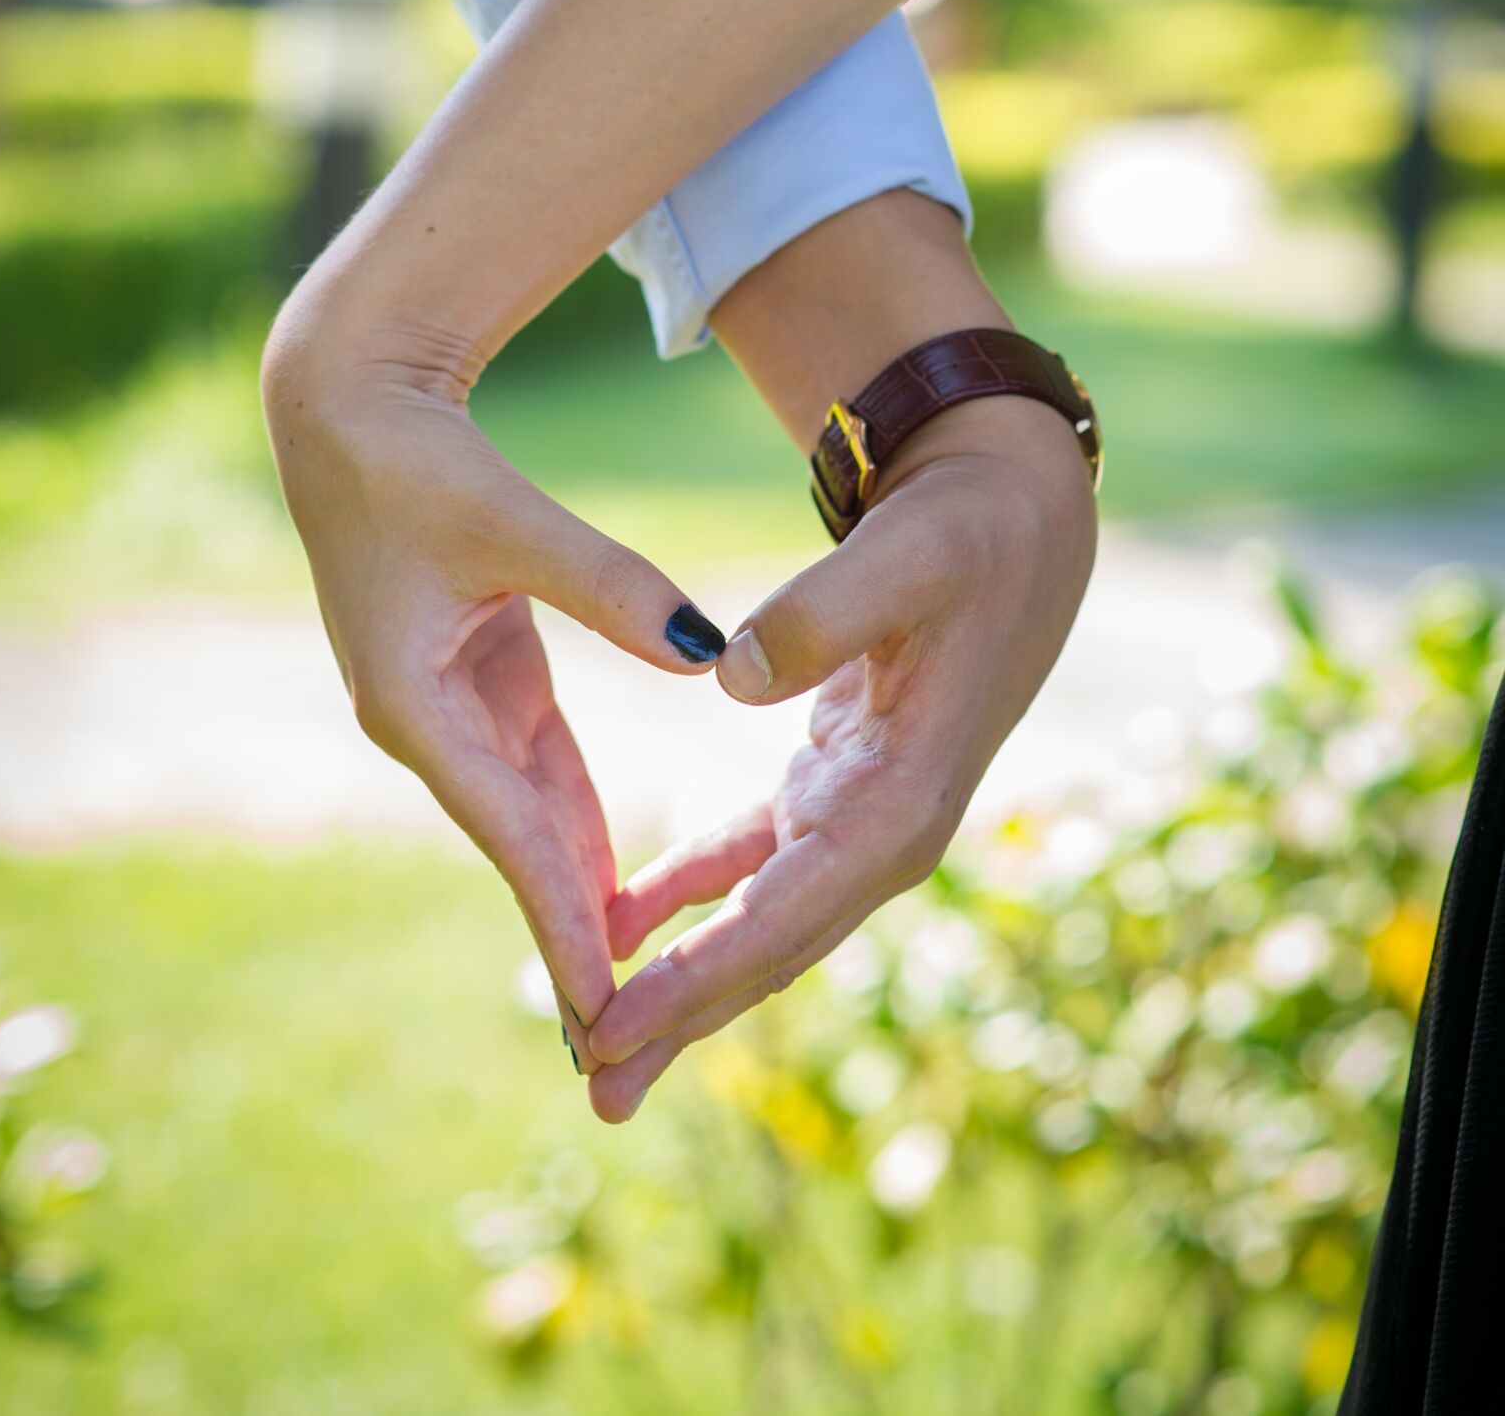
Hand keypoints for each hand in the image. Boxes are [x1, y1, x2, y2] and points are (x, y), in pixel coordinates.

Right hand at [260, 293, 725, 1059]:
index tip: (602, 1006)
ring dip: (573, 890)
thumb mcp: (512, 521)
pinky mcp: (472, 669)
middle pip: (516, 845)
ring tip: (627, 987)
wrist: (349, 407)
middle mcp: (423, 722)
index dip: (560, 918)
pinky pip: (535, 762)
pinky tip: (614, 876)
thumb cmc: (414, 460)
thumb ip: (607, 587)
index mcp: (413, 704)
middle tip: (622, 1042)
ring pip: (528, 812)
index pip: (509, 831)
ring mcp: (445, 701)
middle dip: (567, 936)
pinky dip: (574, 818)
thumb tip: (702, 657)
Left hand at [582, 397, 1096, 1117]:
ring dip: (682, 983)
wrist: (1017, 523)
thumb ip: (820, 615)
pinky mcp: (836, 786)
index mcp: (900, 801)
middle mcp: (883, 834)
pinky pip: (749, 862)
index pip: (783, 915)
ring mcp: (860, 817)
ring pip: (755, 922)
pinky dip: (687, 894)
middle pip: (768, 950)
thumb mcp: (902, 559)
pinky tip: (623, 925)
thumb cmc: (966, 540)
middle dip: (682, 1022)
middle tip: (596, 1092)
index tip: (616, 1028)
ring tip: (600, 1051)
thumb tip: (729, 676)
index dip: (697, 979)